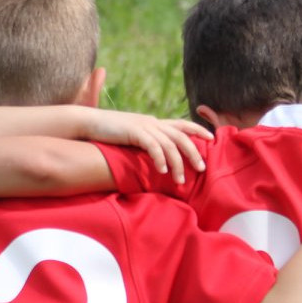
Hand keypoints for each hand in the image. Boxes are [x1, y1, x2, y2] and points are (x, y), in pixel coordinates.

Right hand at [82, 110, 206, 183]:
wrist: (89, 122)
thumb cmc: (110, 132)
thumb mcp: (133, 134)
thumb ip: (146, 141)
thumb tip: (156, 154)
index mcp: (154, 122)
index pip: (182, 124)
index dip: (198, 129)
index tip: (212, 138)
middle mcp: (153, 122)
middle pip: (181, 136)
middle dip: (193, 152)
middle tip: (201, 168)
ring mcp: (144, 126)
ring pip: (169, 144)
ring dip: (177, 163)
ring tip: (180, 180)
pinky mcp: (134, 131)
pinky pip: (152, 146)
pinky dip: (159, 158)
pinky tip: (162, 170)